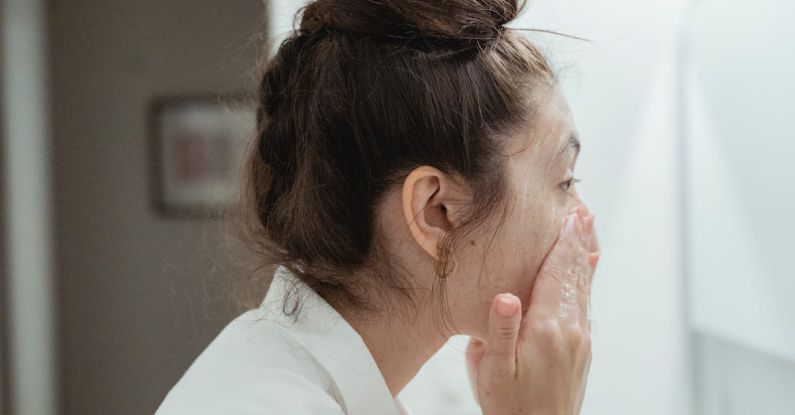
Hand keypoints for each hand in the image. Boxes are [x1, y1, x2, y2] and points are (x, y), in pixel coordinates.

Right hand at [466, 206, 598, 414]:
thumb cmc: (511, 405)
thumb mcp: (492, 368)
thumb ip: (499, 330)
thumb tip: (505, 297)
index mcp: (547, 328)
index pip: (557, 274)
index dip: (563, 243)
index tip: (571, 217)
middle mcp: (570, 330)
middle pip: (575, 275)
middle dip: (578, 242)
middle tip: (584, 213)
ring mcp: (580, 340)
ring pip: (584, 289)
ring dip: (584, 258)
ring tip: (588, 233)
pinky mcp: (582, 350)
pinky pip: (585, 305)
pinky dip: (586, 282)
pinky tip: (585, 275)